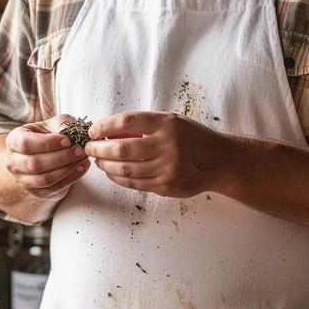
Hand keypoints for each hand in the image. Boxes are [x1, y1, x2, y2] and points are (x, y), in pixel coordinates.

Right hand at [4, 115, 89, 199]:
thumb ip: (60, 125)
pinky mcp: (36, 191)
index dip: (48, 143)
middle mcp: (13, 162)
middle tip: (80, 150)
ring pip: (45, 179)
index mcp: (14, 140)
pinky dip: (71, 179)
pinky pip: (54, 188)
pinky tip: (82, 168)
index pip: (26, 144)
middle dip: (61, 158)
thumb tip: (68, 134)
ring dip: (67, 169)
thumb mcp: (53, 124)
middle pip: (35, 164)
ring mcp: (23, 179)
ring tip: (83, 159)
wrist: (45, 153)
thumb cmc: (47, 135)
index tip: (68, 140)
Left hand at [84, 111, 228, 198]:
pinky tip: (111, 173)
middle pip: (122, 148)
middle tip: (89, 148)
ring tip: (98, 160)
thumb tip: (109, 131)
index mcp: (167, 124)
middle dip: (99, 149)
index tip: (93, 130)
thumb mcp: (172, 122)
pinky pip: (134, 183)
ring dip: (105, 165)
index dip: (104, 126)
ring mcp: (167, 168)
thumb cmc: (192, 138)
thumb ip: (145, 126)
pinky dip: (118, 178)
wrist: (220, 161)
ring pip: (125, 169)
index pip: (126, 122)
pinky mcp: (166, 186)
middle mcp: (167, 145)